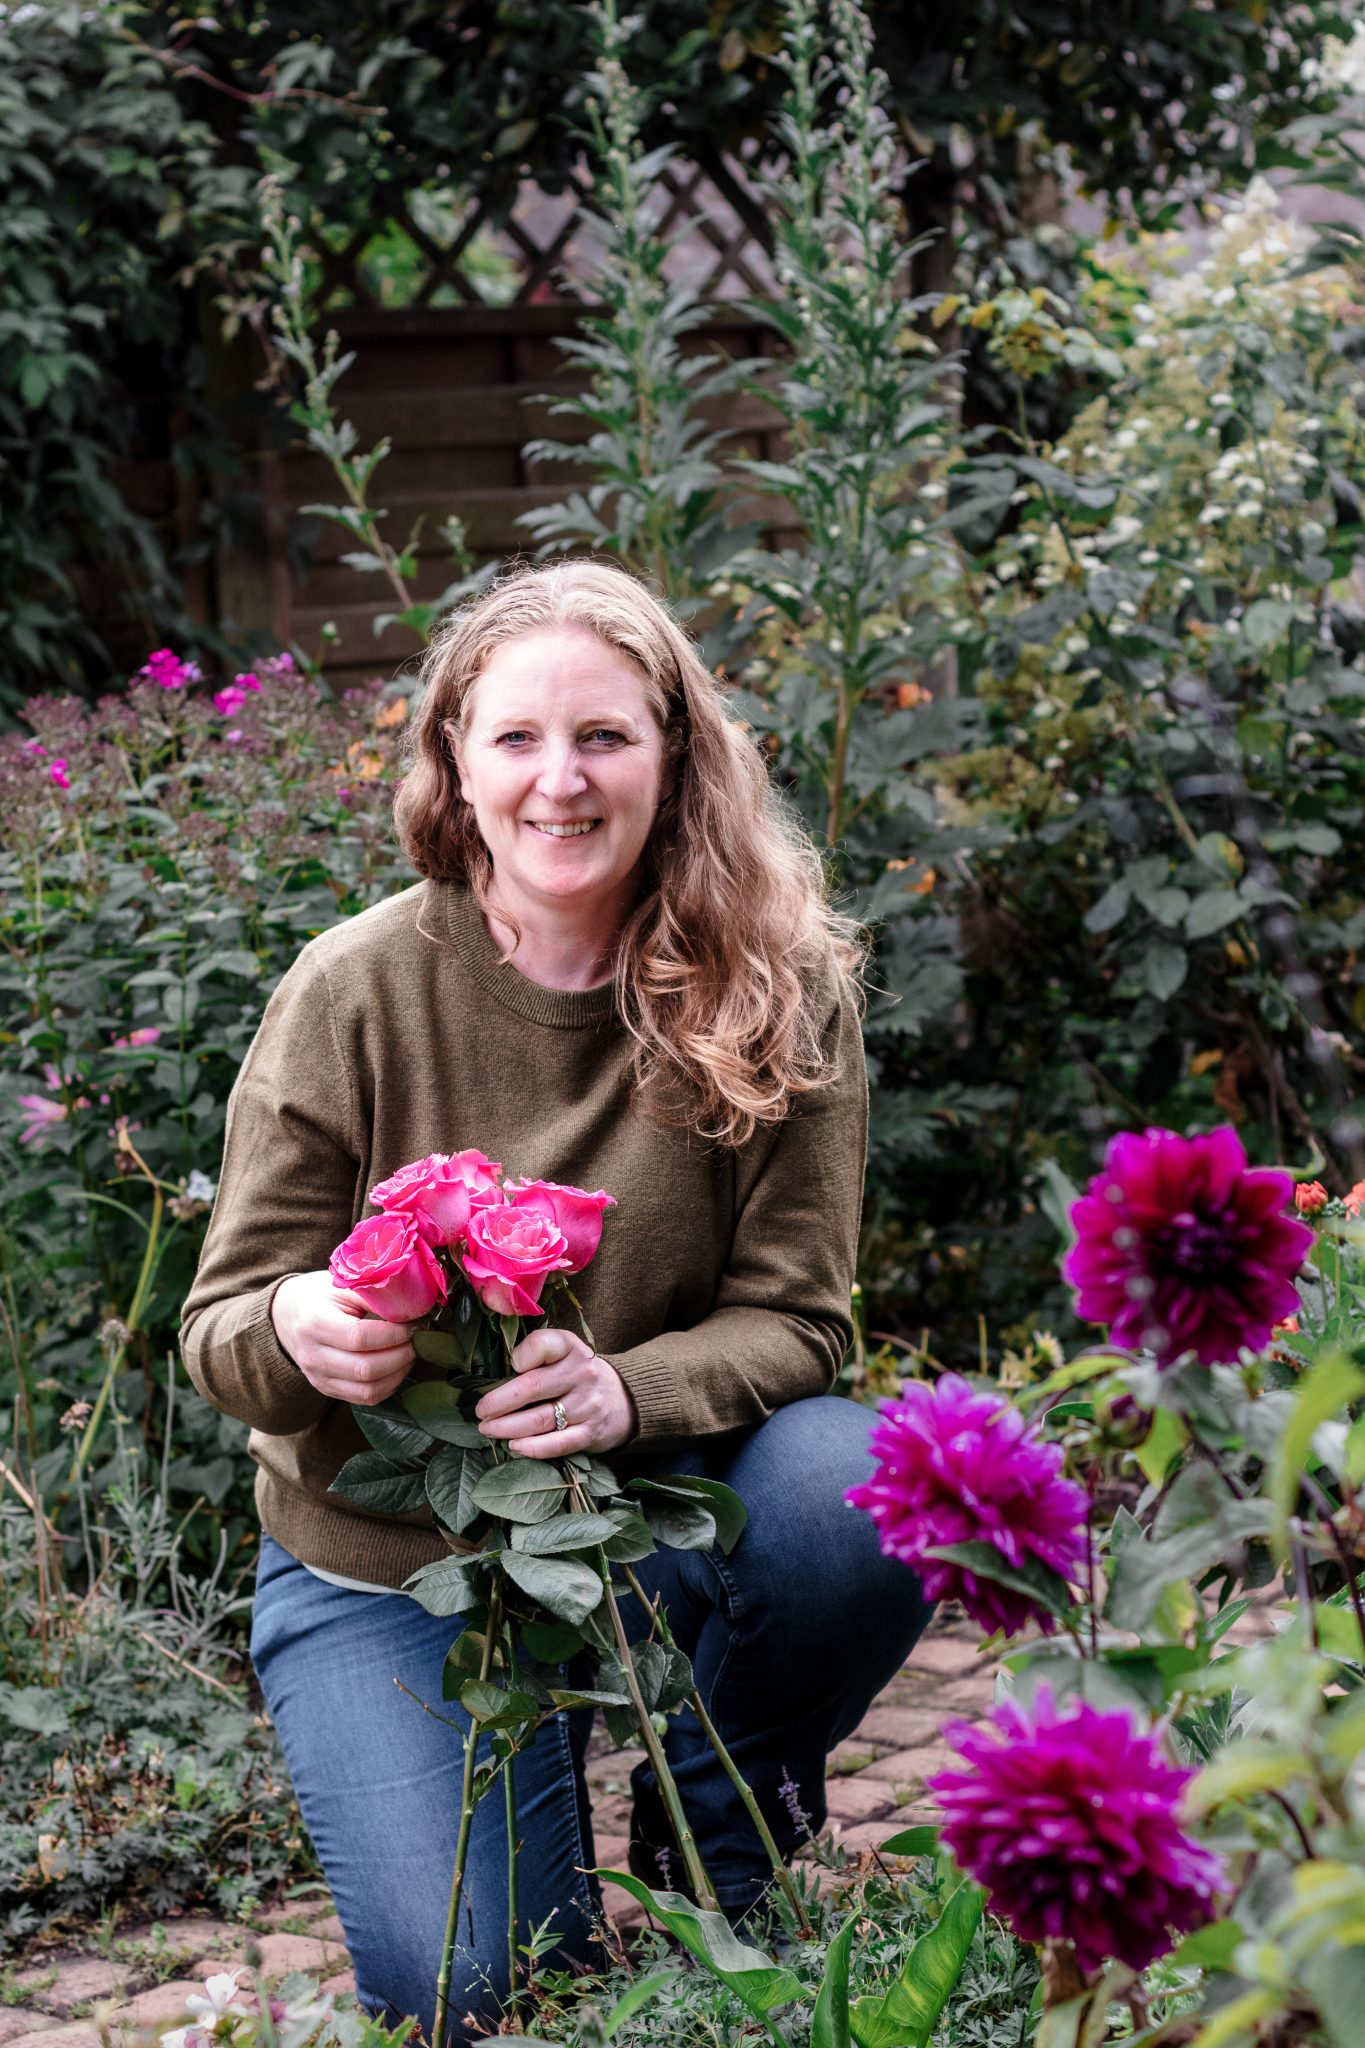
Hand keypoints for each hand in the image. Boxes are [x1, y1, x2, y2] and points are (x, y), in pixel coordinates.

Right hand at [272, 1269, 415, 1406]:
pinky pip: (365, 1398)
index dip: (394, 1334)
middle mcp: (313, 1356)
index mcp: (314, 1324)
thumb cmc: (321, 1295)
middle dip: (402, 1355)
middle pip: (366, 1369)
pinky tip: (399, 1366)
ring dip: (398, 1373)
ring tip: (411, 1352)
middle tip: (419, 1339)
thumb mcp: (343, 1286)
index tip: (414, 1324)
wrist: (290, 1315)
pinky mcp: (327, 1390)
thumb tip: (413, 1306)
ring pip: (368, 1390)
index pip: (360, 1338)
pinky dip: (388, 1386)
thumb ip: (374, 1296)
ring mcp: (319, 1378)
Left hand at [475, 1327, 634, 1458]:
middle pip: (532, 1387)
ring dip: (507, 1427)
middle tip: (480, 1411)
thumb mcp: (563, 1353)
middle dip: (498, 1402)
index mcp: (571, 1348)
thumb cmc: (577, 1374)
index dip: (521, 1355)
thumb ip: (535, 1357)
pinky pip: (558, 1444)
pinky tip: (515, 1446)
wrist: (622, 1398)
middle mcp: (582, 1374)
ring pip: (540, 1419)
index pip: (544, 1344)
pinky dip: (533, 1448)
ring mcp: (588, 1405)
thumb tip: (493, 1378)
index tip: (510, 1365)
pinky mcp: (591, 1433)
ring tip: (488, 1429)